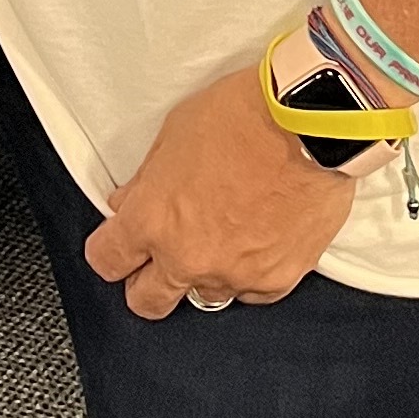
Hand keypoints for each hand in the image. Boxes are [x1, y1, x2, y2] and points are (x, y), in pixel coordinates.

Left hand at [82, 57, 370, 317]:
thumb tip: (131, 202)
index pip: (106, 261)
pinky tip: (256, 244)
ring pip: (203, 298)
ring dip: (203, 275)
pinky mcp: (277, 279)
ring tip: (219, 241)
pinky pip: (252, 294)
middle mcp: (187, 256)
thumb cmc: (245, 116)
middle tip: (159, 259)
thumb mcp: (176, 133)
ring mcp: (233, 273)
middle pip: (146, 301)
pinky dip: (249, 275)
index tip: (119, 246)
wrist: (312, 122)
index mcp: (152, 219)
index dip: (110, 252)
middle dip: (146, 282)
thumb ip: (148, 180)